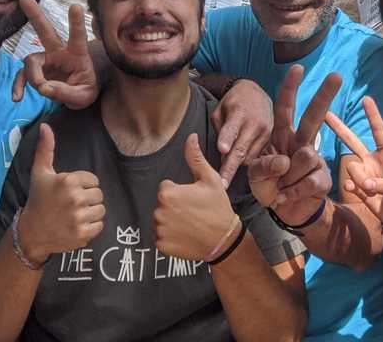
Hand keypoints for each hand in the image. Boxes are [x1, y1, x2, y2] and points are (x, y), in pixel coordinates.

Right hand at [12, 0, 99, 108]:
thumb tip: (43, 88)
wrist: (77, 97)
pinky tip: (17, 97)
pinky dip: (19, 85)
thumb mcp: (83, 97)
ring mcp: (46, 60)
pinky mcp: (36, 70)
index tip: (76, 6)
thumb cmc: (84, 92)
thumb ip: (65, 93)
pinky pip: (23, 75)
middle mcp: (60, 53)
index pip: (77, 37)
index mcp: (78, 54)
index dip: (76, 22)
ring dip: (33, 75)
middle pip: (47, 32)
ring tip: (41, 89)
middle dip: (36, 16)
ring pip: (31, 60)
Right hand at [17, 124, 104, 263]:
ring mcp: (79, 217)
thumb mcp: (40, 172)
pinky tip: (77, 225)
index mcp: (68, 181)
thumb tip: (45, 126)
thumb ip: (46, 148)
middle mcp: (75, 198)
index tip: (68, 192)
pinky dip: (91, 227)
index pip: (93, 180)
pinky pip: (100, 225)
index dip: (83, 185)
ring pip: (101, 210)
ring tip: (75, 214)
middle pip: (99, 195)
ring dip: (91, 213)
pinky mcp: (83, 234)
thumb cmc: (38, 199)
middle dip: (88, 199)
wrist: (32, 232)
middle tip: (72, 204)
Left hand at [153, 134, 236, 260]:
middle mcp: (159, 212)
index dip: (180, 192)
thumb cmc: (217, 207)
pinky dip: (170, 236)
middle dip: (174, 205)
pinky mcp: (161, 245)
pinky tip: (185, 234)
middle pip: (162, 204)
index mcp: (167, 193)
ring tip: (189, 223)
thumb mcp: (210, 179)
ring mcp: (159, 230)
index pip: (166, 188)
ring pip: (160, 219)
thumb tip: (191, 137)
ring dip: (171, 220)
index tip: (193, 199)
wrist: (223, 239)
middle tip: (193, 211)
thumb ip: (195, 157)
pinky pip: (160, 236)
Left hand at [211, 79, 272, 187]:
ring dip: (237, 165)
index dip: (226, 139)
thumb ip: (220, 130)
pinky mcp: (271, 140)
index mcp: (238, 112)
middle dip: (230, 168)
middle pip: (241, 150)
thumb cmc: (233, 103)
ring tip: (226, 169)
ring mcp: (265, 132)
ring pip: (249, 157)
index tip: (221, 150)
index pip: (231, 128)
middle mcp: (255, 123)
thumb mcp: (220, 110)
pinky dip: (247, 161)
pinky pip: (257, 157)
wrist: (258, 94)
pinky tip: (240, 161)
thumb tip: (222, 153)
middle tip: (220, 184)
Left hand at [249, 65, 339, 226]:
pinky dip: (294, 192)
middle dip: (324, 95)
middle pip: (313, 116)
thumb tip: (286, 161)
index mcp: (282, 136)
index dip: (290, 89)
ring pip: (307, 156)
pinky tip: (287, 196)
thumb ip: (264, 166)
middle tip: (336, 75)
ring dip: (288, 177)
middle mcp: (301, 143)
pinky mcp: (322, 178)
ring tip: (281, 186)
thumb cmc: (268, 185)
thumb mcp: (255, 174)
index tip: (297, 68)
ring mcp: (314, 160)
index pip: (285, 109)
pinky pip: (310, 180)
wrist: (282, 211)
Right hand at [326, 96, 382, 229]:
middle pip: (353, 141)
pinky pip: (349, 183)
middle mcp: (373, 162)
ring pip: (352, 167)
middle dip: (340, 128)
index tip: (366, 99)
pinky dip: (352, 187)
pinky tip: (360, 191)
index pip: (380, 133)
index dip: (373, 116)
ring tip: (371, 190)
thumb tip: (366, 184)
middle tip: (326, 114)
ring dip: (359, 178)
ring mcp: (364, 175)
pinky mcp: (359, 189)